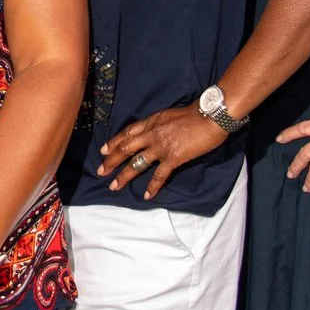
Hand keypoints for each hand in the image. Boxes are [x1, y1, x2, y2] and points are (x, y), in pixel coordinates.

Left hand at [97, 105, 232, 200]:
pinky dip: (153, 186)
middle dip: (111, 161)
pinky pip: (159, 175)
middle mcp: (151, 134)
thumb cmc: (194, 114)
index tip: (103, 150)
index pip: (127, 132)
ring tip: (114, 186)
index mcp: (151, 122)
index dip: (114, 142)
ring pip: (137, 163)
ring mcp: (161, 147)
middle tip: (101, 171)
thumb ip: (158, 124)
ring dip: (124, 176)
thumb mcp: (169, 115)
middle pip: (126, 148)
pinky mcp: (173, 157)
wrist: (209, 116)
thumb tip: (153, 131)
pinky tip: (147, 196)